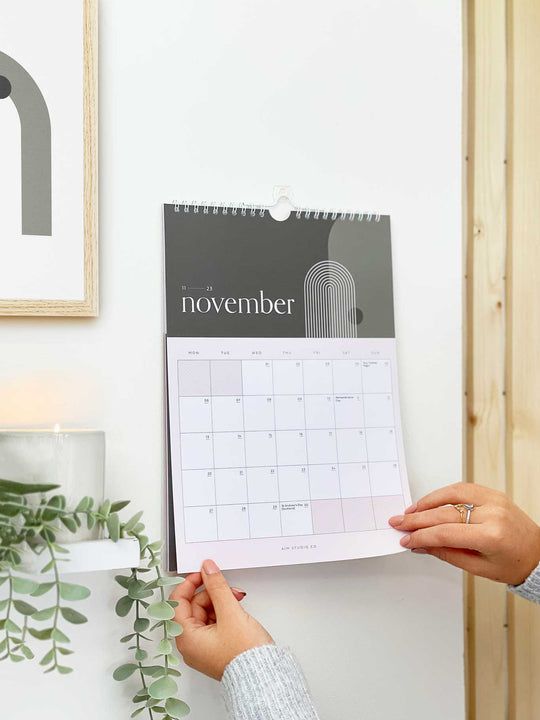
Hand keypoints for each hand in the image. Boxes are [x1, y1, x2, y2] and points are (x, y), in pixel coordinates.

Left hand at [171, 559, 273, 679]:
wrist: (263, 677)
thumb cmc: (244, 655)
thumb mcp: (230, 613)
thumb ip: (217, 587)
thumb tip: (207, 569)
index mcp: (187, 638)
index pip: (178, 602)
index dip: (190, 583)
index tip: (203, 572)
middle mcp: (191, 645)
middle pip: (193, 606)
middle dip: (212, 593)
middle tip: (228, 588)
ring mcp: (203, 648)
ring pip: (205, 613)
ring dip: (220, 602)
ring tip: (237, 600)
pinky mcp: (215, 649)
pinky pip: (213, 623)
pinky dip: (223, 613)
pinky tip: (236, 610)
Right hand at [389, 483, 539, 584]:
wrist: (538, 554)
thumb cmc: (513, 563)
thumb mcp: (477, 568)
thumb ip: (446, 553)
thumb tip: (421, 545)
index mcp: (491, 536)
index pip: (445, 533)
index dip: (421, 536)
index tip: (406, 539)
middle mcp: (493, 514)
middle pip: (444, 513)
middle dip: (418, 519)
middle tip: (400, 523)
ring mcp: (493, 500)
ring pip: (451, 494)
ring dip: (427, 502)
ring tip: (411, 512)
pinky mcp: (492, 493)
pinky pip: (462, 488)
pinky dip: (443, 493)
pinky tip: (430, 501)